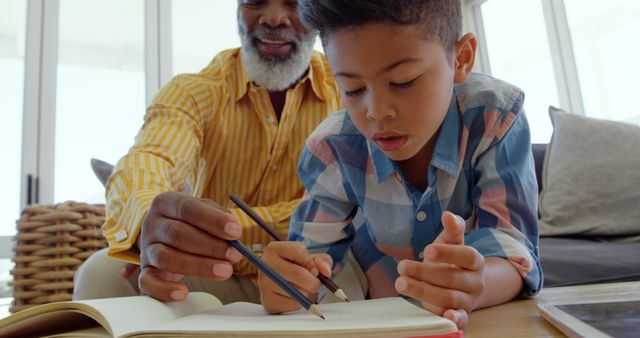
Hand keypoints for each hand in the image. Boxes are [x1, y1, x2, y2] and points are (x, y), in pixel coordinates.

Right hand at [137, 191, 243, 301]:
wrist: (165, 232)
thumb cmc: (191, 220)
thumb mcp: (205, 209)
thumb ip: (220, 216)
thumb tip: (234, 229)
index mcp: (167, 202)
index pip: (188, 208)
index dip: (213, 220)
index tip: (235, 232)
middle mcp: (152, 224)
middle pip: (178, 234)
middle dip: (210, 246)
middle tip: (234, 255)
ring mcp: (147, 248)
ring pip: (166, 258)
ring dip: (198, 267)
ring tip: (224, 271)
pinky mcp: (145, 271)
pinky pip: (147, 282)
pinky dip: (164, 290)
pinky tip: (183, 292)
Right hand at [258, 241, 331, 313]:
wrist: (281, 285)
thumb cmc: (297, 268)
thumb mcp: (310, 259)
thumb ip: (322, 261)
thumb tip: (326, 271)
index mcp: (274, 249)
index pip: (299, 251)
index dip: (312, 262)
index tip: (314, 269)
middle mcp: (265, 264)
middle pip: (298, 273)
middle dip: (313, 281)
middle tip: (315, 283)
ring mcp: (264, 284)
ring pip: (296, 291)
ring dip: (306, 292)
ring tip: (302, 288)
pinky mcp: (268, 301)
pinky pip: (292, 304)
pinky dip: (299, 303)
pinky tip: (294, 297)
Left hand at [395, 211, 484, 327]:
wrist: (459, 286)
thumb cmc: (451, 261)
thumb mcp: (451, 243)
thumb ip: (452, 230)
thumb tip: (448, 214)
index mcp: (476, 261)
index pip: (467, 256)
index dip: (448, 253)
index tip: (427, 250)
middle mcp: (476, 282)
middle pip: (452, 278)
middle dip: (425, 273)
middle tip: (402, 266)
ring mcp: (468, 300)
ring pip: (449, 298)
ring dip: (423, 291)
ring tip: (401, 283)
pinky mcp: (461, 315)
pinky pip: (462, 320)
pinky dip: (456, 320)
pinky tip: (446, 316)